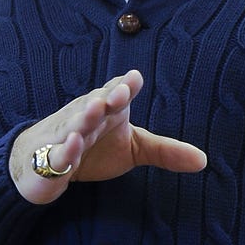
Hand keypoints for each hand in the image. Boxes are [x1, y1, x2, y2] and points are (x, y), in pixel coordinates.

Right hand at [10, 69, 206, 203]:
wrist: (41, 164)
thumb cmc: (92, 148)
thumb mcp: (132, 148)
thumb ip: (164, 151)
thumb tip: (203, 161)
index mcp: (107, 108)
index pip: (116, 92)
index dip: (124, 86)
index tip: (134, 80)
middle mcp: (85, 115)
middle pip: (96, 102)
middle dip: (106, 96)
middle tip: (119, 93)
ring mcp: (65, 135)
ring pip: (75, 123)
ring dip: (84, 116)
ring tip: (96, 109)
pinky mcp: (49, 159)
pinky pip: (58, 153)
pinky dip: (64, 149)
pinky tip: (72, 145)